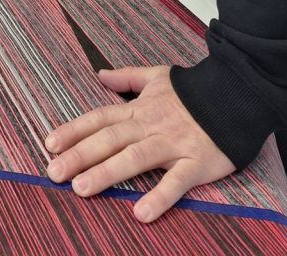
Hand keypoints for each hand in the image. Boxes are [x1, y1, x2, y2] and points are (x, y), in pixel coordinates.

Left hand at [44, 65, 235, 222]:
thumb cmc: (194, 91)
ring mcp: (172, 144)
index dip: (74, 130)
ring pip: (135, 158)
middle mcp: (151, 126)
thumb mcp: (158, 76)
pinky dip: (159, 197)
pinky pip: (176, 182)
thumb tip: (100, 74)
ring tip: (81, 189)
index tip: (49, 145)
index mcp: (140, 109)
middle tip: (53, 173)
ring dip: (107, 173)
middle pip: (110, 139)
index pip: (100, 118)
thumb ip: (128, 77)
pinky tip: (140, 213)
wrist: (236, 95)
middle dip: (79, 156)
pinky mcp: (196, 163)